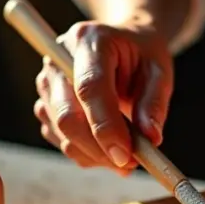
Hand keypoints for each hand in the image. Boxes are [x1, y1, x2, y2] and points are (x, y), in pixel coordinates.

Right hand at [34, 20, 173, 175]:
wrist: (124, 44)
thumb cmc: (142, 55)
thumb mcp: (159, 71)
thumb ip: (154, 102)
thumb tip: (150, 138)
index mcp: (90, 40)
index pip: (89, 88)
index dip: (105, 126)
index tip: (126, 155)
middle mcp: (58, 58)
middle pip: (67, 115)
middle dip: (98, 148)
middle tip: (130, 163)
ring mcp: (47, 82)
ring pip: (62, 133)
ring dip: (95, 155)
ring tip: (127, 154)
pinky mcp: (45, 103)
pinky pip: (60, 139)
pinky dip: (86, 153)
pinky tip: (109, 147)